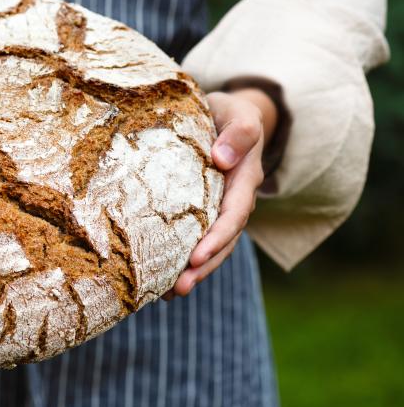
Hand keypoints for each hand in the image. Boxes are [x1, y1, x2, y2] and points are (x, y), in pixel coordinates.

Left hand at [165, 88, 277, 297]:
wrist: (225, 115)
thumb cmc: (229, 112)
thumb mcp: (240, 114)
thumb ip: (239, 132)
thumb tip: (222, 159)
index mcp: (244, 179)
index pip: (233, 215)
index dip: (217, 238)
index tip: (196, 257)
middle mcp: (234, 199)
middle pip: (223, 240)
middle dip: (203, 266)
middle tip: (179, 287)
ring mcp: (220, 208)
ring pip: (211, 246)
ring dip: (194, 271)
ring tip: (168, 294)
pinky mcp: (203, 211)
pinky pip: (196, 238)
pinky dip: (182, 259)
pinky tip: (161, 279)